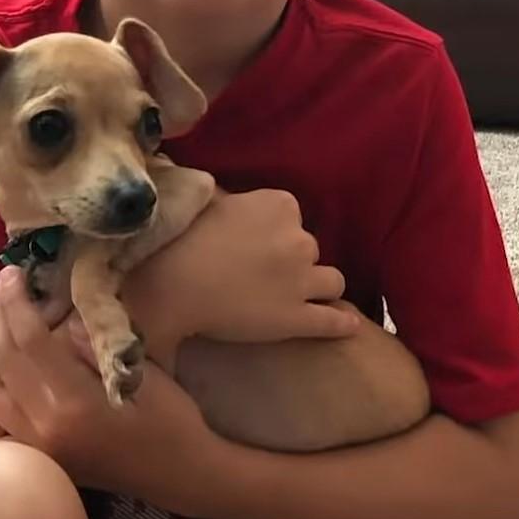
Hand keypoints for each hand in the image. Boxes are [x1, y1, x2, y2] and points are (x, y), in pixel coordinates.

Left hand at [0, 266, 223, 513]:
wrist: (179, 474)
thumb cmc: (170, 419)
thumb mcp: (141, 370)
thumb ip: (95, 342)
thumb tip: (61, 315)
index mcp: (74, 403)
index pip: (30, 341)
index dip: (17, 301)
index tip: (14, 272)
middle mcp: (45, 428)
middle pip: (4, 361)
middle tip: (3, 282)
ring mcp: (38, 448)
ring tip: (6, 321)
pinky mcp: (39, 458)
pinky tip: (2, 374)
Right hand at [128, 189, 358, 345]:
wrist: (172, 284)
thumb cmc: (181, 239)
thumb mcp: (208, 203)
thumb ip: (229, 198)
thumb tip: (226, 193)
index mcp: (280, 205)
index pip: (291, 216)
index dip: (274, 232)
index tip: (254, 243)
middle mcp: (299, 239)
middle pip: (309, 248)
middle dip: (291, 260)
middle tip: (262, 274)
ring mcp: (302, 280)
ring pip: (332, 281)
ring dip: (317, 287)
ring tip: (297, 297)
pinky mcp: (299, 318)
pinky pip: (332, 320)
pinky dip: (341, 322)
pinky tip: (346, 325)